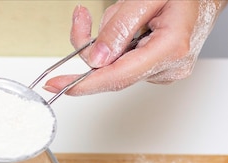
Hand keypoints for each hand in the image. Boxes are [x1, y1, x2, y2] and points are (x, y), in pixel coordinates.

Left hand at [44, 0, 226, 95]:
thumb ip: (119, 27)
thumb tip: (96, 59)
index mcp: (170, 49)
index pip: (118, 77)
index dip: (83, 83)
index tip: (57, 86)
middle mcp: (168, 67)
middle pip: (111, 71)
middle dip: (93, 45)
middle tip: (81, 19)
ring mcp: (163, 71)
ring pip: (113, 65)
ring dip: (108, 38)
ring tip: (126, 12)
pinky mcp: (155, 70)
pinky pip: (121, 63)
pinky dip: (115, 43)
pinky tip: (129, 25)